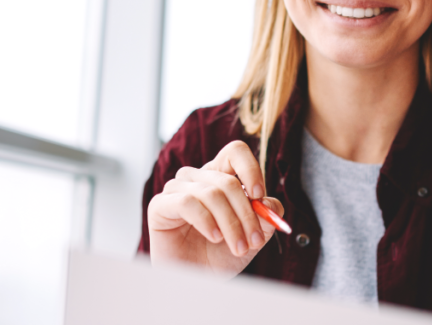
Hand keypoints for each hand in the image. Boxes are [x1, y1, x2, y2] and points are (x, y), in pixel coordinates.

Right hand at [147, 140, 284, 274]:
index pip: (235, 152)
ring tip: (238, 247)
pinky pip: (186, 202)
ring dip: (230, 223)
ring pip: (210, 193)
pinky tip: (214, 237)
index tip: (259, 195)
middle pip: (227, 181)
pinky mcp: (160, 205)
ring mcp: (176, 189)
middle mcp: (197, 177)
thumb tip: (271, 204)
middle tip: (254, 240)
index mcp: (219, 176)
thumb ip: (265, 217)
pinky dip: (206, 221)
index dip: (250, 168)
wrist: (195, 279)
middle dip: (246, 214)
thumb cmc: (220, 255)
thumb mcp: (251, 236)